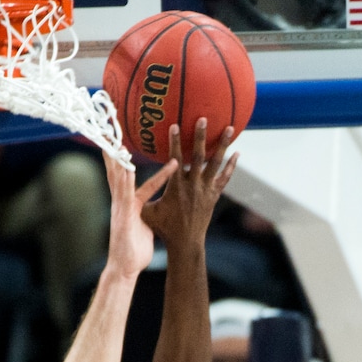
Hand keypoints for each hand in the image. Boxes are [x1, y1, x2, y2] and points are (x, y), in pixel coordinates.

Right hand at [103, 151, 177, 280]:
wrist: (124, 268)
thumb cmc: (133, 251)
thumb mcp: (141, 226)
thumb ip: (145, 213)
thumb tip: (152, 209)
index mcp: (127, 203)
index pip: (123, 176)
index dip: (121, 159)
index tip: (117, 140)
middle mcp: (121, 202)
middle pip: (115, 171)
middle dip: (112, 151)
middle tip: (109, 130)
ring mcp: (122, 208)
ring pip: (119, 178)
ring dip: (119, 159)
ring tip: (119, 140)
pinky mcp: (126, 216)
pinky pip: (130, 193)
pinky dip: (128, 180)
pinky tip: (129, 166)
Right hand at [141, 119, 237, 246]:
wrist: (185, 243)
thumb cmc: (164, 229)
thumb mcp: (148, 213)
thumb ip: (140, 197)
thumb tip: (124, 184)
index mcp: (175, 188)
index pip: (174, 160)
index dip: (175, 142)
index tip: (175, 125)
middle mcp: (192, 186)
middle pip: (198, 157)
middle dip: (200, 136)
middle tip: (204, 118)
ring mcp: (205, 190)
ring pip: (215, 163)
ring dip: (223, 145)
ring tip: (230, 128)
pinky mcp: (213, 196)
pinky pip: (225, 178)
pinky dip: (231, 165)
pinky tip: (237, 153)